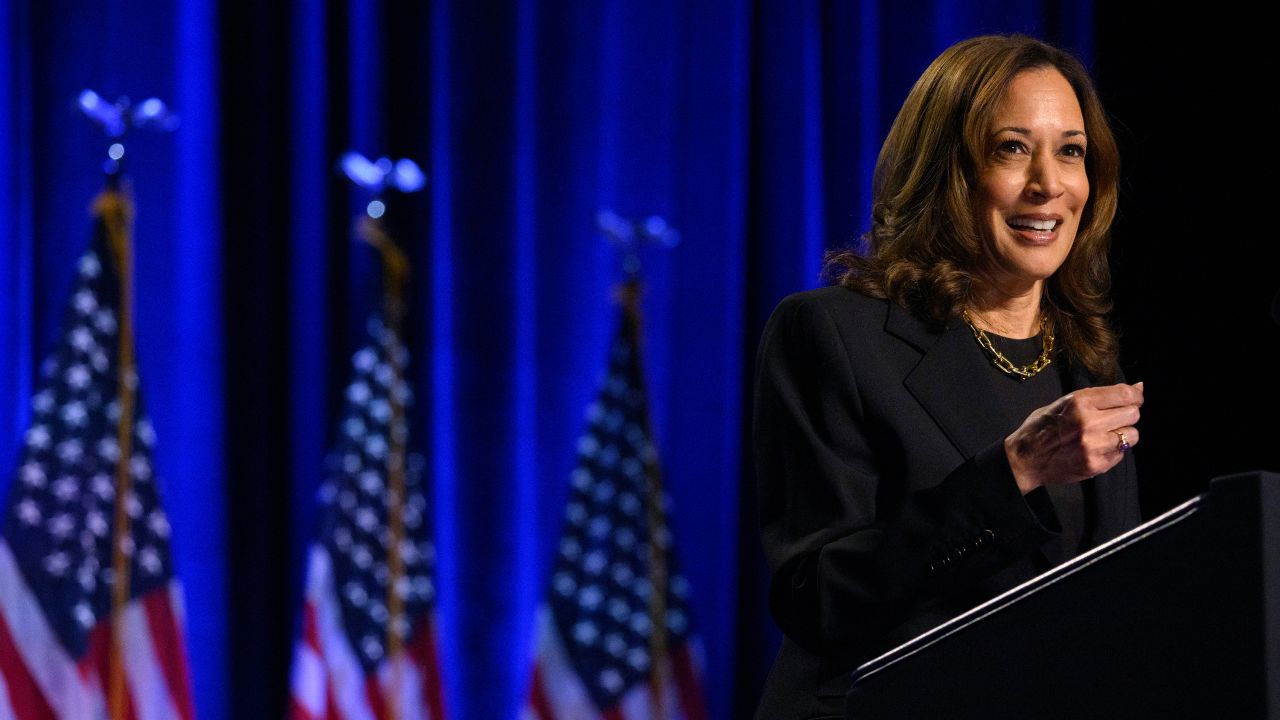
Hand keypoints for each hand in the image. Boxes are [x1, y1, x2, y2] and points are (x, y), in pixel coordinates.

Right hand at [1005, 382, 1142, 493]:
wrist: (1024, 460)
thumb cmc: (1041, 428)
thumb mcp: (1064, 403)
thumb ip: (1098, 397)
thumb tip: (1137, 388)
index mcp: (1079, 402)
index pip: (1125, 394)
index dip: (1134, 395)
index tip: (1133, 399)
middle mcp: (1089, 422)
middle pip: (1133, 414)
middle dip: (1126, 415)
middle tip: (1113, 419)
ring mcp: (1094, 445)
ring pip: (1132, 435)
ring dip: (1123, 434)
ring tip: (1104, 435)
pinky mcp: (1097, 464)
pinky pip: (1121, 454)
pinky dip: (1113, 451)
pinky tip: (1096, 449)